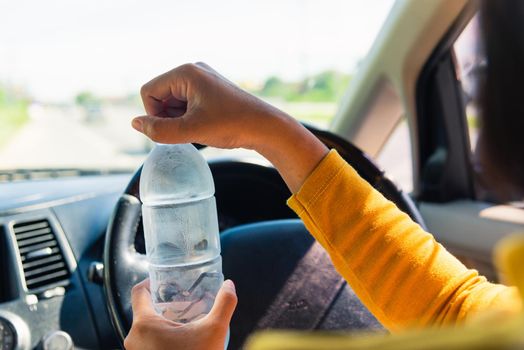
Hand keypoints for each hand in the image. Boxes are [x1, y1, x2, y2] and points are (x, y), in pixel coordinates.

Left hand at [124, 279, 236, 349]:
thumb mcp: (214, 330)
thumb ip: (224, 303)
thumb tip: (229, 285)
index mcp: (144, 324)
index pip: (138, 292)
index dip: (150, 281)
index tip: (164, 279)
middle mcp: (133, 338)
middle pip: (142, 309)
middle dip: (161, 302)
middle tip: (180, 298)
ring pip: (144, 328)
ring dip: (161, 321)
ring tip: (182, 319)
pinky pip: (146, 343)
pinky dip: (159, 337)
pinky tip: (179, 340)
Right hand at [132, 62, 327, 192]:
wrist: (265, 127)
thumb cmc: (232, 125)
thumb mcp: (191, 130)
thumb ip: (159, 130)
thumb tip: (135, 124)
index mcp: (186, 72)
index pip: (148, 92)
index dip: (153, 115)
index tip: (172, 130)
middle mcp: (193, 71)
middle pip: (159, 95)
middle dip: (167, 117)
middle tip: (188, 131)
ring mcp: (202, 80)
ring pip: (172, 101)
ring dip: (178, 119)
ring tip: (198, 129)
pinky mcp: (210, 90)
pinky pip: (185, 103)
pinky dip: (188, 117)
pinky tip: (203, 127)